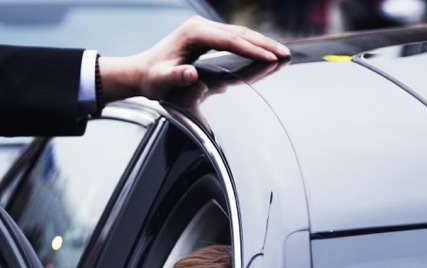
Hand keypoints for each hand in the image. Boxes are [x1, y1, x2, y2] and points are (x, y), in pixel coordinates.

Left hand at [100, 16, 289, 102]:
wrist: (141, 72)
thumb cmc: (152, 77)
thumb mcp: (161, 80)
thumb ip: (176, 77)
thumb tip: (190, 74)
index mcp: (193, 33)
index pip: (229, 40)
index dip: (251, 49)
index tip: (270, 57)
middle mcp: (200, 26)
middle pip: (240, 33)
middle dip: (264, 44)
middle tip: (285, 54)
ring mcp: (204, 29)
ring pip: (240, 33)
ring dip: (262, 43)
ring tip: (282, 53)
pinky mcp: (207, 36)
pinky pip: (234, 39)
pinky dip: (251, 45)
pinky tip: (264, 52)